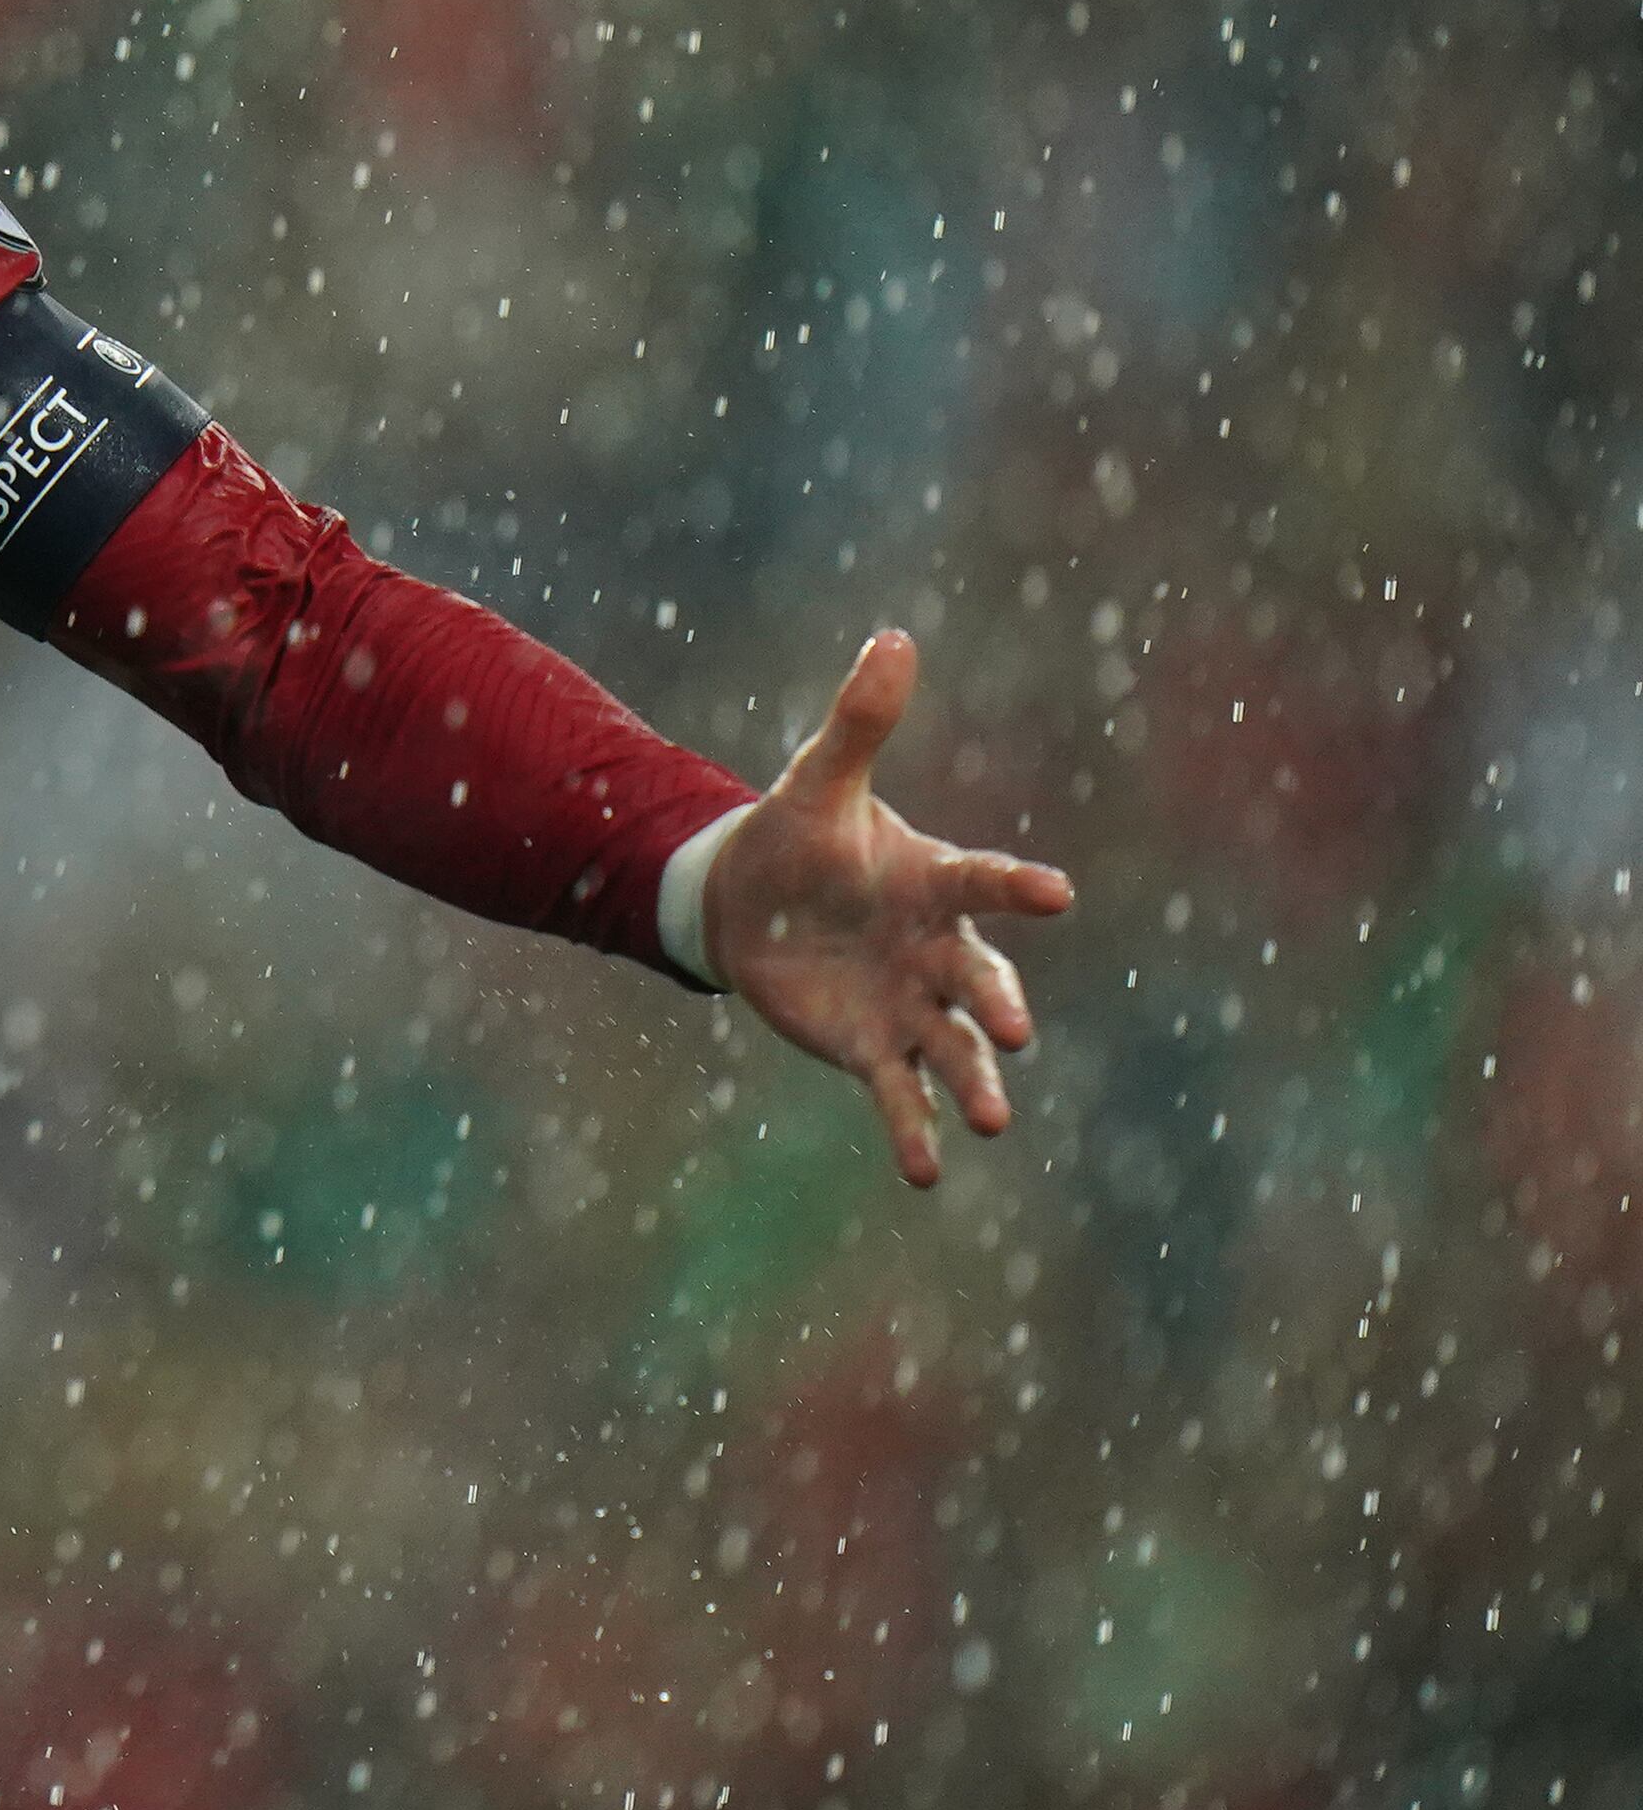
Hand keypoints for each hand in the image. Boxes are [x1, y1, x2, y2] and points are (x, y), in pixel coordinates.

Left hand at [703, 630, 1077, 1188]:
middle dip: (998, 1007)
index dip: (1017, 886)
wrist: (751, 900)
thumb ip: (859, 721)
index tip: (1058, 893)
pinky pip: (901, 1095)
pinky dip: (914, 1134)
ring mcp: (911, 1004)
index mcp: (936, 881)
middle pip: (980, 981)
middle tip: (1011, 1032)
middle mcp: (939, 949)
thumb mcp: (817, 779)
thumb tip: (893, 637)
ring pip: (953, 1050)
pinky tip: (928, 1173)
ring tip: (993, 1120)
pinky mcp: (872, 1048)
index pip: (986, 882)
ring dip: (975, 1085)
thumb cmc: (799, 834)